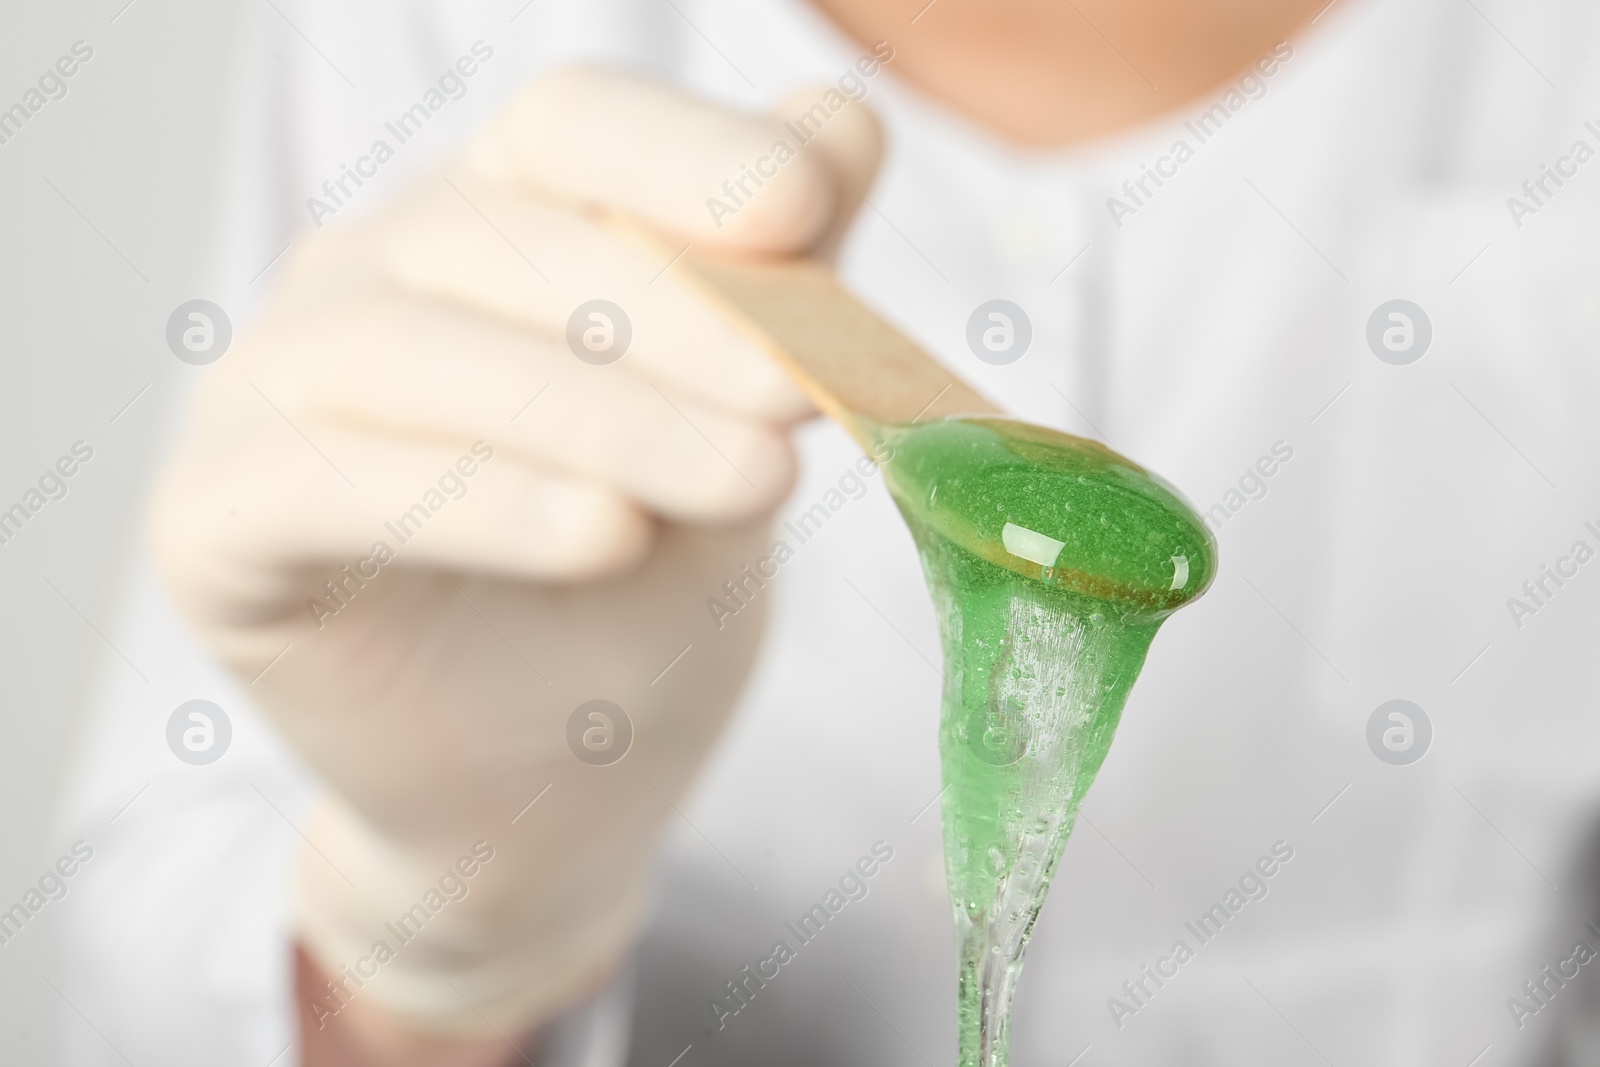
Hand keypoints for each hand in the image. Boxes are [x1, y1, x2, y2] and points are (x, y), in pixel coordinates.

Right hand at [149, 66, 880, 1050]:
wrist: (548, 796)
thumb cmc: (638, 603)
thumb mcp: (730, 440)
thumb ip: (776, 294)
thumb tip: (846, 119)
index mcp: (490, 226)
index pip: (571, 126)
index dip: (683, 154)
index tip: (806, 210)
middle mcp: (364, 279)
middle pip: (497, 233)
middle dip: (671, 314)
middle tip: (798, 398)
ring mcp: (270, 392)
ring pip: (413, 351)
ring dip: (600, 415)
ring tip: (750, 483)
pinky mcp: (216, 520)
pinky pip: (325, 484)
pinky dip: (477, 502)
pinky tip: (604, 540)